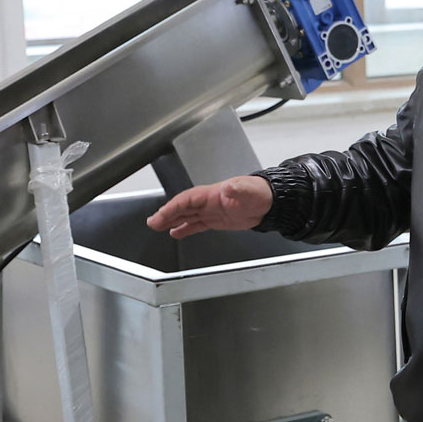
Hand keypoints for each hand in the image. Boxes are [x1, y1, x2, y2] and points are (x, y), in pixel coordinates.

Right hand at [146, 176, 272, 238]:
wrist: (271, 203)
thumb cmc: (261, 193)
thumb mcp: (250, 191)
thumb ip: (238, 189)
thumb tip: (228, 188)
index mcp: (213, 193)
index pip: (188, 199)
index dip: (173, 207)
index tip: (162, 214)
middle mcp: (209, 201)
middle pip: (183, 207)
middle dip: (166, 214)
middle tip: (152, 222)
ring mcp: (211, 210)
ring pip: (186, 215)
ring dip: (171, 220)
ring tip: (157, 226)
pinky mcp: (216, 220)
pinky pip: (196, 224)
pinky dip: (185, 228)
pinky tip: (175, 233)